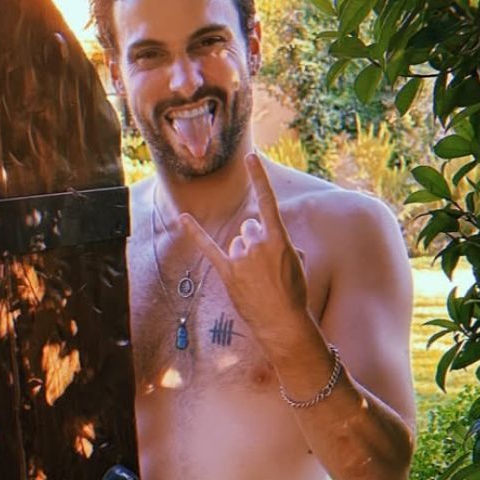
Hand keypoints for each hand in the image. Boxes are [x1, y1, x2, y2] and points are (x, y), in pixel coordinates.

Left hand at [179, 154, 308, 349]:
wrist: (284, 323)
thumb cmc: (294, 293)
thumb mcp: (296, 263)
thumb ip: (280, 243)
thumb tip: (264, 240)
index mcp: (279, 238)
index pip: (267, 201)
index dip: (259, 177)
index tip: (251, 156)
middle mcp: (257, 243)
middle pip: (248, 228)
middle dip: (254, 242)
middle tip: (265, 268)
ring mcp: (241, 259)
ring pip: (236, 244)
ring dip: (244, 257)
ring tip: (256, 280)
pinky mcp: (227, 273)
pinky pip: (209, 247)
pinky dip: (195, 232)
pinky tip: (183, 218)